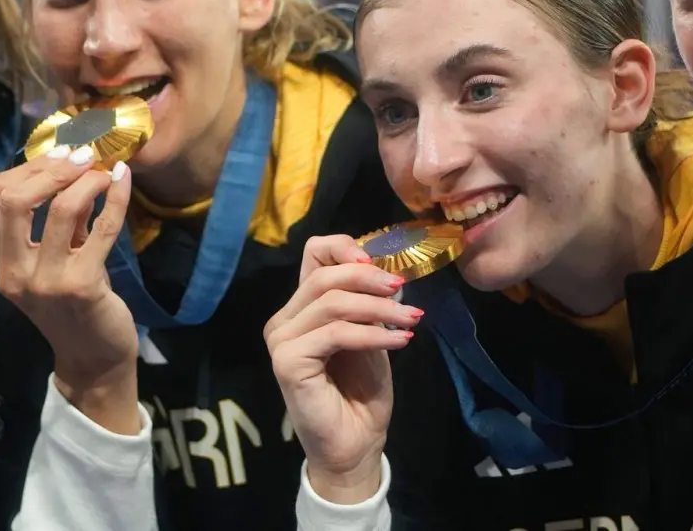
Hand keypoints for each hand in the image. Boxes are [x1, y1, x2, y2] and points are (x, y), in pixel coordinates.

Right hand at [0, 145, 138, 430]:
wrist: (94, 358)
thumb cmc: (75, 304)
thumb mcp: (53, 260)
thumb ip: (54, 220)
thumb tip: (72, 163)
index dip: (28, 165)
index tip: (61, 154)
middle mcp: (13, 272)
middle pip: (13, 197)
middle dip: (52, 167)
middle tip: (83, 157)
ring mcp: (45, 282)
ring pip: (61, 208)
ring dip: (88, 180)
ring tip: (106, 172)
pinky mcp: (82, 286)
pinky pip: (102, 228)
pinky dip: (116, 197)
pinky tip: (124, 182)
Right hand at [264, 234, 419, 503]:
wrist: (355, 444)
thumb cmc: (361, 393)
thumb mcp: (370, 336)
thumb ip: (366, 304)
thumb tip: (384, 271)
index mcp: (300, 308)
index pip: (312, 254)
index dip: (344, 248)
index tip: (380, 262)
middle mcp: (283, 320)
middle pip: (324, 276)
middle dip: (370, 280)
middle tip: (403, 291)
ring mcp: (281, 341)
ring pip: (332, 304)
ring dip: (379, 309)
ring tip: (411, 321)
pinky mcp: (287, 362)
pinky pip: (336, 334)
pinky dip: (374, 334)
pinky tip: (401, 341)